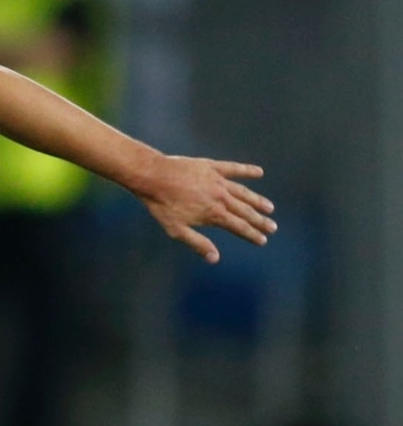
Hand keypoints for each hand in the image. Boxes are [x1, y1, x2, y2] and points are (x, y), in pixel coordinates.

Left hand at [131, 156, 274, 262]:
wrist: (153, 176)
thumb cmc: (161, 205)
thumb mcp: (176, 229)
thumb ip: (197, 243)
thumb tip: (215, 259)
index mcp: (214, 214)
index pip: (239, 227)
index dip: (252, 234)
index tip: (263, 240)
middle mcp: (221, 197)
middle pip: (245, 211)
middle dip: (260, 220)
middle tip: (273, 227)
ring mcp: (217, 181)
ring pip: (243, 192)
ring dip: (257, 200)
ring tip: (269, 207)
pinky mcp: (211, 166)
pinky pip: (233, 168)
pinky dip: (247, 170)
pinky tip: (259, 172)